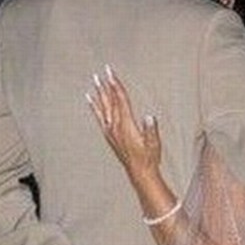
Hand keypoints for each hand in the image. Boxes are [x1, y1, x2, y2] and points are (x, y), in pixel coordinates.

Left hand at [86, 66, 161, 183]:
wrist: (139, 172)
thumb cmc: (149, 157)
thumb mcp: (154, 143)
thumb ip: (150, 130)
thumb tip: (149, 117)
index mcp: (126, 125)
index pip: (120, 100)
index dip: (116, 85)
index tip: (111, 73)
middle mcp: (116, 126)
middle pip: (110, 101)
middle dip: (106, 85)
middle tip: (102, 72)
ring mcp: (111, 131)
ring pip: (104, 107)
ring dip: (99, 93)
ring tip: (94, 80)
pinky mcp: (109, 135)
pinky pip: (99, 117)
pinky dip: (94, 107)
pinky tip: (90, 99)